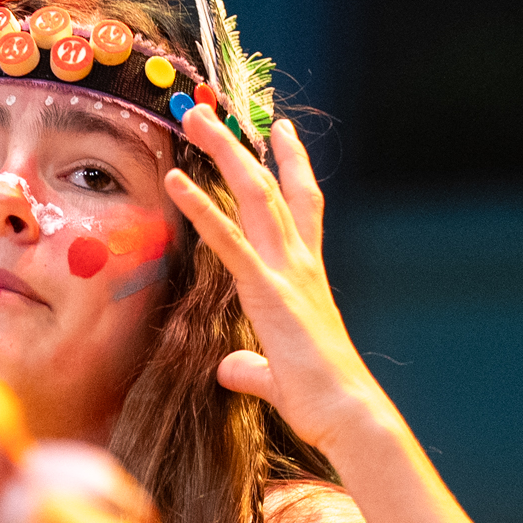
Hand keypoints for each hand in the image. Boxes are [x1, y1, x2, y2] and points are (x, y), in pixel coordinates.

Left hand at [165, 113, 396, 456]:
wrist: (347, 413)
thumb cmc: (321, 399)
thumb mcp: (277, 374)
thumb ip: (251, 365)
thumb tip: (233, 369)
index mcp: (305, 275)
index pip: (302, 205)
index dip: (292, 164)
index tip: (281, 130)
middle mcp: (299, 263)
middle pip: (270, 187)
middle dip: (241, 143)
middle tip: (213, 109)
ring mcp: (287, 273)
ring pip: (253, 195)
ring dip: (222, 152)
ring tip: (194, 117)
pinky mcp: (269, 293)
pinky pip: (228, 241)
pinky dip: (201, 207)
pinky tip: (176, 181)